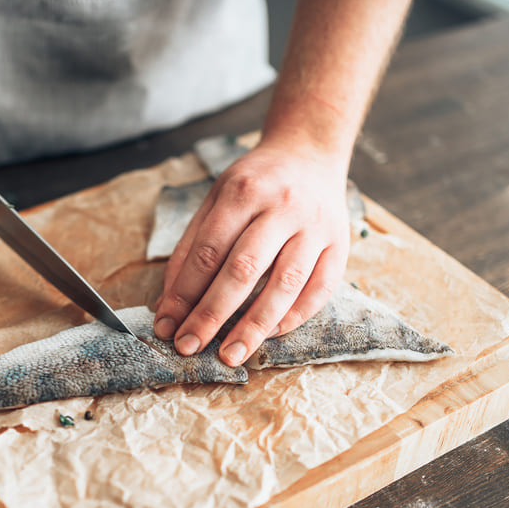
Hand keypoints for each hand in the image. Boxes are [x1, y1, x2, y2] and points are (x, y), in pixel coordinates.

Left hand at [152, 140, 350, 366]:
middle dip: (213, 314)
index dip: (185, 294)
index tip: (168, 326)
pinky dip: (294, 317)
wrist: (309, 152)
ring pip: (285, 284)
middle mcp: (282, 207)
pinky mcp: (340, 244)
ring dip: (255, 326)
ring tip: (231, 354)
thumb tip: (170, 305)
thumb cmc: (255, 183)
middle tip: (190, 346)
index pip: (208, 252)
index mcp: (243, 191)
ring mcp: (315, 227)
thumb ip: (191, 249)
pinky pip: (320, 289)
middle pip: (243, 269)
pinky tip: (270, 335)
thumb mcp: (215, 200)